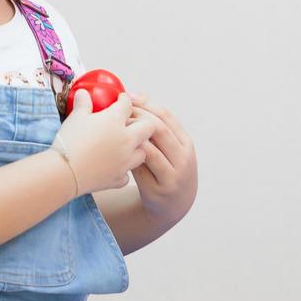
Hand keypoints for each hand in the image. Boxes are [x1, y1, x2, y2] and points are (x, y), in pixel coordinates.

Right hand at [53, 90, 159, 193]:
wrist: (63, 172)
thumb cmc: (69, 141)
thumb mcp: (75, 117)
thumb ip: (82, 103)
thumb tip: (82, 93)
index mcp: (115, 120)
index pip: (127, 105)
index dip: (125, 100)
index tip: (122, 101)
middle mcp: (126, 139)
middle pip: (148, 127)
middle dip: (143, 123)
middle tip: (132, 123)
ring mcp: (124, 161)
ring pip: (143, 153)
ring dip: (137, 148)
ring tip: (126, 146)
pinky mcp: (118, 178)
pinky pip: (126, 175)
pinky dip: (122, 172)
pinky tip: (114, 168)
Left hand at [128, 94, 197, 224]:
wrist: (174, 206)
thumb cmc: (166, 170)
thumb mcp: (170, 149)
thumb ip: (157, 126)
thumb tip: (138, 95)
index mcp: (186, 143)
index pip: (166, 116)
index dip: (146, 105)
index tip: (128, 98)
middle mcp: (183, 158)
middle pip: (159, 129)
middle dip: (137, 118)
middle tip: (117, 113)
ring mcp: (173, 174)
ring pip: (150, 149)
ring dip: (130, 138)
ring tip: (114, 131)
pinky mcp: (159, 189)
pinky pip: (140, 168)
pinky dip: (128, 157)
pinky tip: (116, 152)